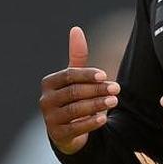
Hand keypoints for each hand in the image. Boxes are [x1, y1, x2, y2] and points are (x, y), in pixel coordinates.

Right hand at [39, 26, 119, 154]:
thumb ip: (77, 56)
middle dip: (97, 89)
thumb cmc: (73, 98)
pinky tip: (104, 118)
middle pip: (73, 92)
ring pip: (75, 110)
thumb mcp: (75, 78)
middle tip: (117, 88)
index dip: (87, 74)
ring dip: (97, 104)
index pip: (68, 75)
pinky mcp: (57, 134)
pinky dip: (90, 123)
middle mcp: (45, 100)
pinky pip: (75, 128)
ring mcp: (50, 118)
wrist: (67, 131)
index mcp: (49, 83)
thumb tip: (76, 29)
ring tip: (114, 101)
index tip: (105, 75)